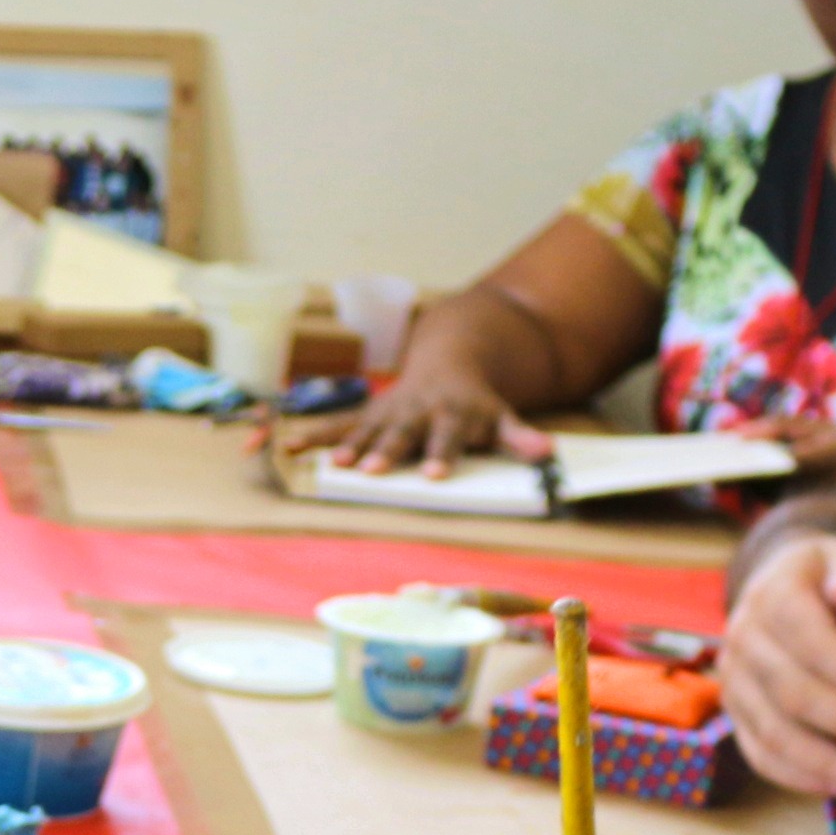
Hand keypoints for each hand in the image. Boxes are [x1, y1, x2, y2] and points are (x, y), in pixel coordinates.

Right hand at [327, 362, 545, 475]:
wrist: (450, 360)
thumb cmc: (477, 403)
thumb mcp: (502, 416)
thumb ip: (520, 436)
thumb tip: (547, 452)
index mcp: (452, 413)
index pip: (448, 436)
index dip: (442, 453)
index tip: (434, 474)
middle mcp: (417, 411)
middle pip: (402, 433)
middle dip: (387, 450)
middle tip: (375, 470)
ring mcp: (388, 411)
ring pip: (365, 428)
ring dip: (348, 446)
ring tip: (333, 466)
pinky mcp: (367, 414)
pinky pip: (337, 425)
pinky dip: (313, 434)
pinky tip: (288, 445)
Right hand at [721, 528, 835, 795]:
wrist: (787, 589)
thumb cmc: (831, 580)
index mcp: (771, 597)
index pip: (812, 642)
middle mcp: (742, 641)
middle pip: (794, 694)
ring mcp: (733, 683)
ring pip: (774, 733)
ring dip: (828, 765)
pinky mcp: (736, 715)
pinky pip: (761, 756)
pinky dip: (801, 777)